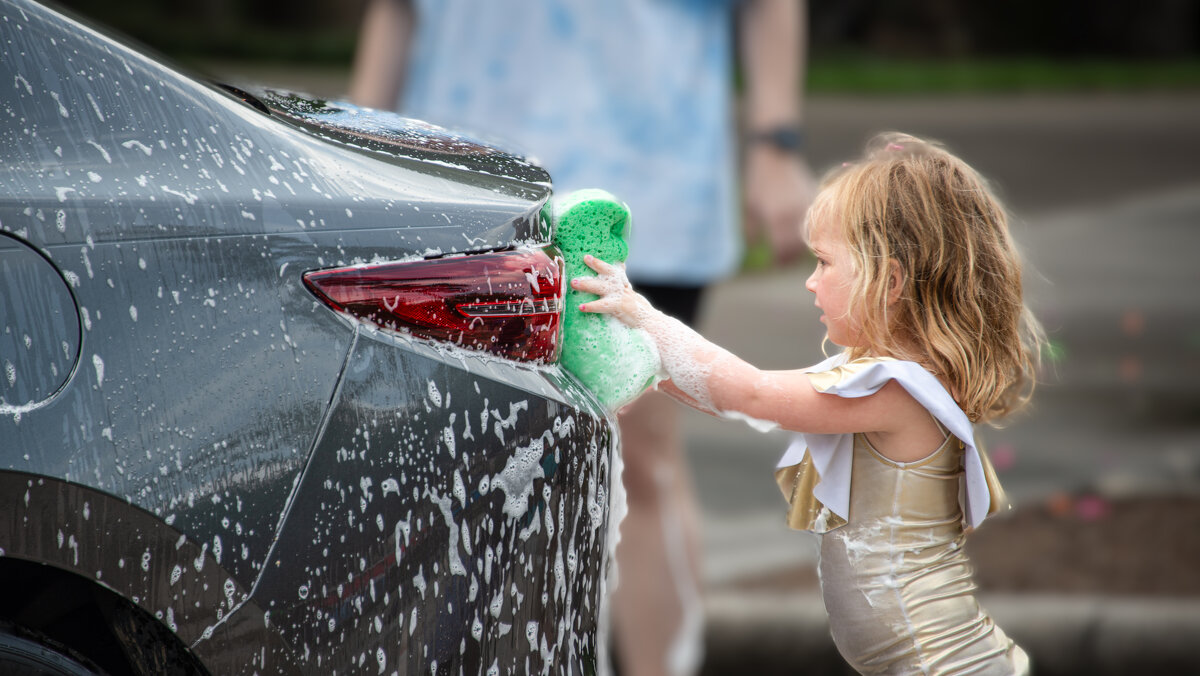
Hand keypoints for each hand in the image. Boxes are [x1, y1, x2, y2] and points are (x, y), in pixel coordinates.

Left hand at [571, 255, 647, 326]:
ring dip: (587, 284)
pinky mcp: (619, 307)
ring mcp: (620, 296)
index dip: (600, 263)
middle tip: (586, 258)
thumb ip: (623, 281)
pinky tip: (581, 307)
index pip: (613, 270)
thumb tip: (621, 266)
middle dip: (597, 264)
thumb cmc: (637, 309)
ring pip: (601, 287)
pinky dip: (592, 306)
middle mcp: (622, 288)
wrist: (649, 323)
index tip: (588, 257)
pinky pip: (603, 306)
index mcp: (623, 285)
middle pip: (609, 273)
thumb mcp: (630, 293)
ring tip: (574, 283)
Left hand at [742, 145, 817, 264]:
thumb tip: (754, 248)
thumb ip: (751, 231)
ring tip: (795, 249)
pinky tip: (806, 232)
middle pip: (799, 247)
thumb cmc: (758, 182)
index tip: (778, 264)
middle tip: (786, 261)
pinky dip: (813, 230)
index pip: (783, 250)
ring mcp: (807, 207)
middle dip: (792, 256)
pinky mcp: (815, 199)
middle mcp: (794, 215)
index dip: (781, 261)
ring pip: (811, 235)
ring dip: (804, 245)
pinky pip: (818, 221)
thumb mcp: (750, 207)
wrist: (775, 156)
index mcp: (776, 219)